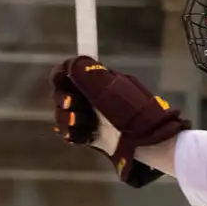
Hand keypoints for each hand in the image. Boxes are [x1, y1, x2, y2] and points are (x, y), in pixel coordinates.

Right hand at [51, 55, 187, 187]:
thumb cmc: (129, 110)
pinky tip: (82, 137)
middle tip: (73, 106)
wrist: (145, 142)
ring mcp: (92, 117)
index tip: (61, 84)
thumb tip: (67, 63)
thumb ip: (84, 71)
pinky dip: (73, 134)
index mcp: (98, 80)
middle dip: (64, 101)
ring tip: (83, 125)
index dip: (62, 77)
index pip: (69, 72)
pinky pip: (71, 133)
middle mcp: (93, 96)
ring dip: (68, 120)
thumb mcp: (107, 86)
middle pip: (62, 94)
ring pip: (65, 115)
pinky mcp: (92, 137)